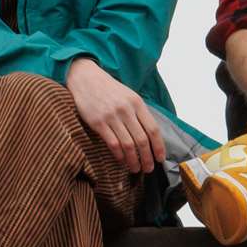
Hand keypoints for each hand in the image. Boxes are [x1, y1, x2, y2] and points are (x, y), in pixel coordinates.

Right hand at [67, 58, 165, 174]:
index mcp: (137, 104)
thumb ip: (139, 113)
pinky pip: (112, 143)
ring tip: (135, 168)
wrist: (86, 78)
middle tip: (148, 169)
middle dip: (147, 158)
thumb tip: (151, 136)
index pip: (153, 129)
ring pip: (128, 144)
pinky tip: (121, 160)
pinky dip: (118, 155)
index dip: (159, 146)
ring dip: (133, 160)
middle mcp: (126, 110)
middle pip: (142, 140)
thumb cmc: (110, 90)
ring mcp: (111, 116)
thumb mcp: (129, 96)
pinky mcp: (97, 122)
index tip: (160, 158)